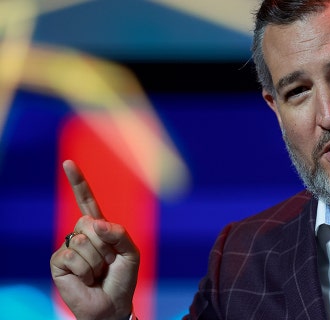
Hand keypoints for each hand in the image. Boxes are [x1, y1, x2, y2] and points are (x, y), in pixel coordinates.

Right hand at [50, 160, 139, 319]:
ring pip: (84, 241)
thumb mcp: (131, 252)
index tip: (68, 163)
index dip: (78, 183)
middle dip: (106, 245)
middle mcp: (81, 234)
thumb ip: (119, 233)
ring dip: (98, 260)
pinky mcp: (58, 263)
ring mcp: (68, 247)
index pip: (87, 201)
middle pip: (90, 222)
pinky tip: (86, 279)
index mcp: (99, 228)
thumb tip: (95, 223)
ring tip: (98, 272)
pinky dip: (86, 270)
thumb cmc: (122, 278)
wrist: (113, 304)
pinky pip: (74, 256)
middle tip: (108, 262)